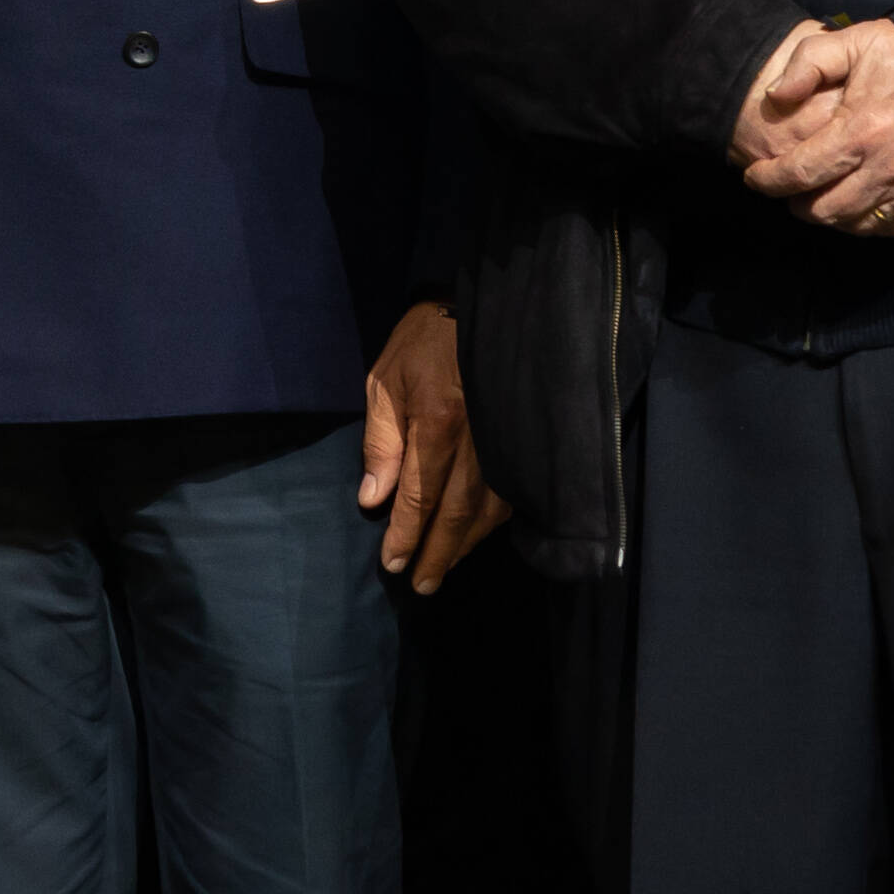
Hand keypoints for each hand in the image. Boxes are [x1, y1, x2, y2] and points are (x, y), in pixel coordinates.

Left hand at [359, 301, 508, 592]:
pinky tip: (477, 538)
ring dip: (464, 546)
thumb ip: (380, 442)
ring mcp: (504, 441)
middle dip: (436, 553)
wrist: (480, 308)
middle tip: (419, 585)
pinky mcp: (521, 440)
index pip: (419, 495)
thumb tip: (372, 499)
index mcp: (438, 420)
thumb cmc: (422, 343)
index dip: (405, 533)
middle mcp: (477, 438)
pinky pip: (510, 495)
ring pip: (488, 511)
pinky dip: (492, 524)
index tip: (392, 563)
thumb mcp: (385, 382)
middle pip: (457, 513)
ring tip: (442, 570)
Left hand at [738, 17, 893, 236]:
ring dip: (828, 216)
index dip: (768, 180)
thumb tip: (774, 96)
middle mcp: (884, 170)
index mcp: (860, 132)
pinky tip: (855, 206)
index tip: (753, 177)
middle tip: (787, 189)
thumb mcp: (858, 42)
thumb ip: (809, 62)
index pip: (799, 172)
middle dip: (795, 203)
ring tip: (816, 198)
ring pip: (854, 224)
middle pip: (822, 210)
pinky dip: (865, 224)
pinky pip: (888, 229)